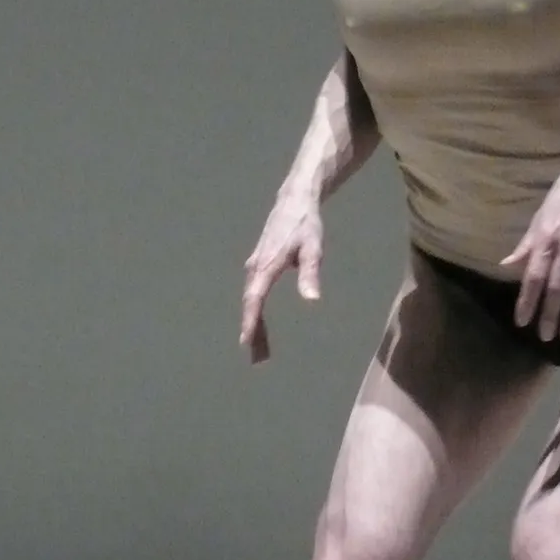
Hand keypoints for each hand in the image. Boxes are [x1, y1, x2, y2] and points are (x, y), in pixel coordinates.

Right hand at [240, 188, 322, 364]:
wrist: (294, 200)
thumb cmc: (306, 224)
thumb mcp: (313, 248)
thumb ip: (310, 274)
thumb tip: (312, 300)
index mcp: (267, 265)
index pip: (254, 298)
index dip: (250, 321)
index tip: (246, 341)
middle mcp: (255, 267)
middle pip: (250, 304)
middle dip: (252, 332)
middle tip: (257, 359)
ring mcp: (255, 266)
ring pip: (250, 300)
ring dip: (254, 324)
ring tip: (259, 351)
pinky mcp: (258, 265)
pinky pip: (253, 293)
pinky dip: (255, 312)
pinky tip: (261, 326)